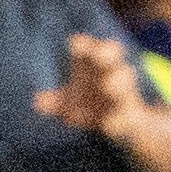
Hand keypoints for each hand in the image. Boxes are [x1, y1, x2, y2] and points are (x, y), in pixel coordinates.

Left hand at [42, 31, 170, 171]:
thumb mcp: (72, 102)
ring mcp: (125, 94)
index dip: (86, 46)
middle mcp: (113, 73)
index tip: (76, 44)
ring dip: (118, 84)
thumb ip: (56, 102)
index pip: (93, 47)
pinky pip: (128, 117)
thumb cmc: (92, 102)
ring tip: (108, 86)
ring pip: (124, 83)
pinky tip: (108, 127)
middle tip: (99, 55)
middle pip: (114, 56)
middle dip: (107, 54)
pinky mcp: (134, 117)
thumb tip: (37, 102)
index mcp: (97, 64)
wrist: (130, 124)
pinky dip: (118, 122)